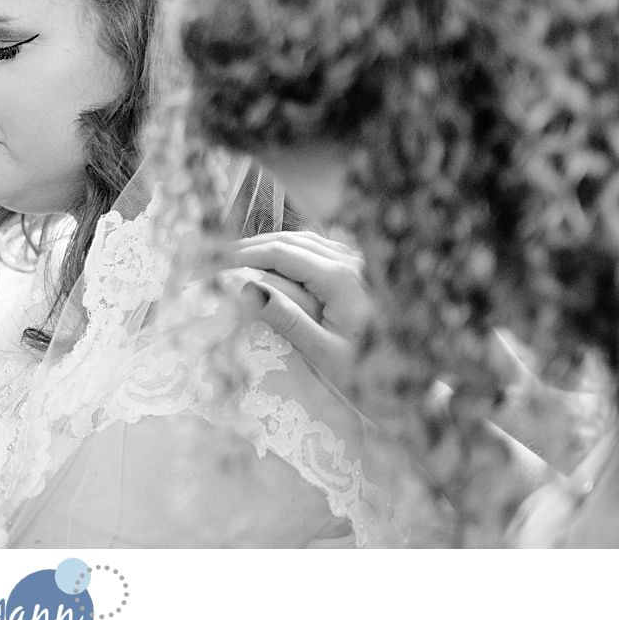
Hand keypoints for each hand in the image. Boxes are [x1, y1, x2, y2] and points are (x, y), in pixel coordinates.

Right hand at [218, 231, 377, 377]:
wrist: (404, 379)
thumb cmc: (365, 372)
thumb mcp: (323, 353)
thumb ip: (288, 321)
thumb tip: (249, 289)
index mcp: (338, 278)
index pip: (281, 252)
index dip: (244, 254)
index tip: (214, 263)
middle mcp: (347, 262)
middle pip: (289, 240)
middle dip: (250, 246)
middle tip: (216, 257)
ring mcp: (353, 264)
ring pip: (302, 240)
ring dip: (267, 245)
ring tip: (236, 256)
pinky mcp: (353, 271)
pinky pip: (315, 248)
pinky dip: (287, 248)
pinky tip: (270, 259)